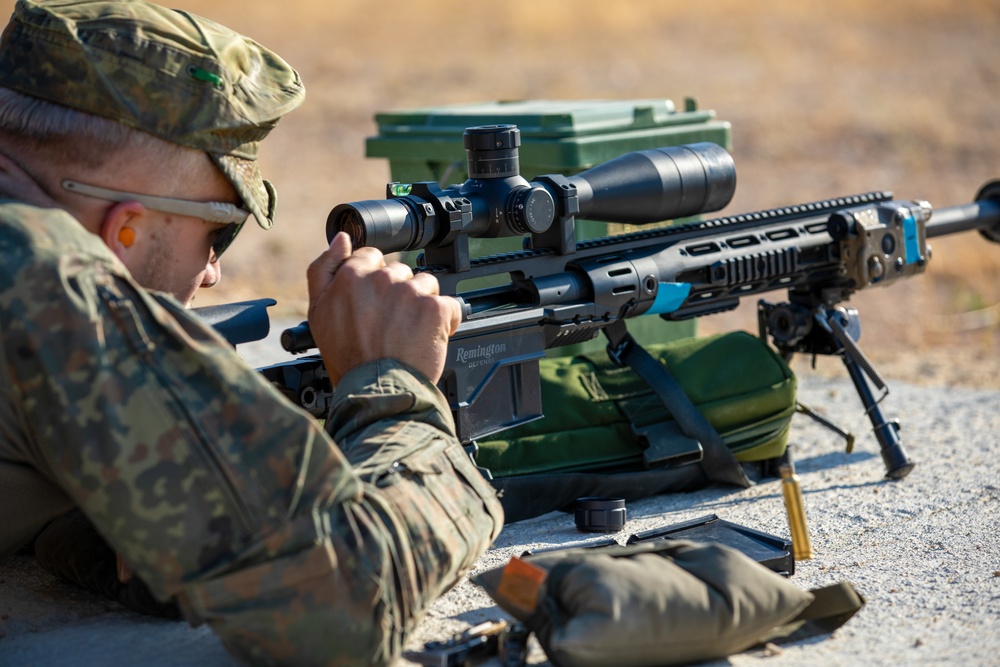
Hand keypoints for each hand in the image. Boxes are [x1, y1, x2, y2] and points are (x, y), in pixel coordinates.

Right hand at [306, 232, 461, 385]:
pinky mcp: (435, 308)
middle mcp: (382, 279)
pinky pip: (449, 304)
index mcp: (352, 275)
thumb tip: (341, 239)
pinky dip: (445, 321)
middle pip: (400, 272)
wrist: (375, 390)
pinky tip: (429, 337)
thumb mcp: (318, 312)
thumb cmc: (347, 358)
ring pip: (426, 284)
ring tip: (409, 332)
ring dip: (422, 305)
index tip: (375, 304)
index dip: (375, 282)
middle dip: (399, 294)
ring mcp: (411, 292)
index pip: (372, 258)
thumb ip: (325, 269)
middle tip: (390, 324)